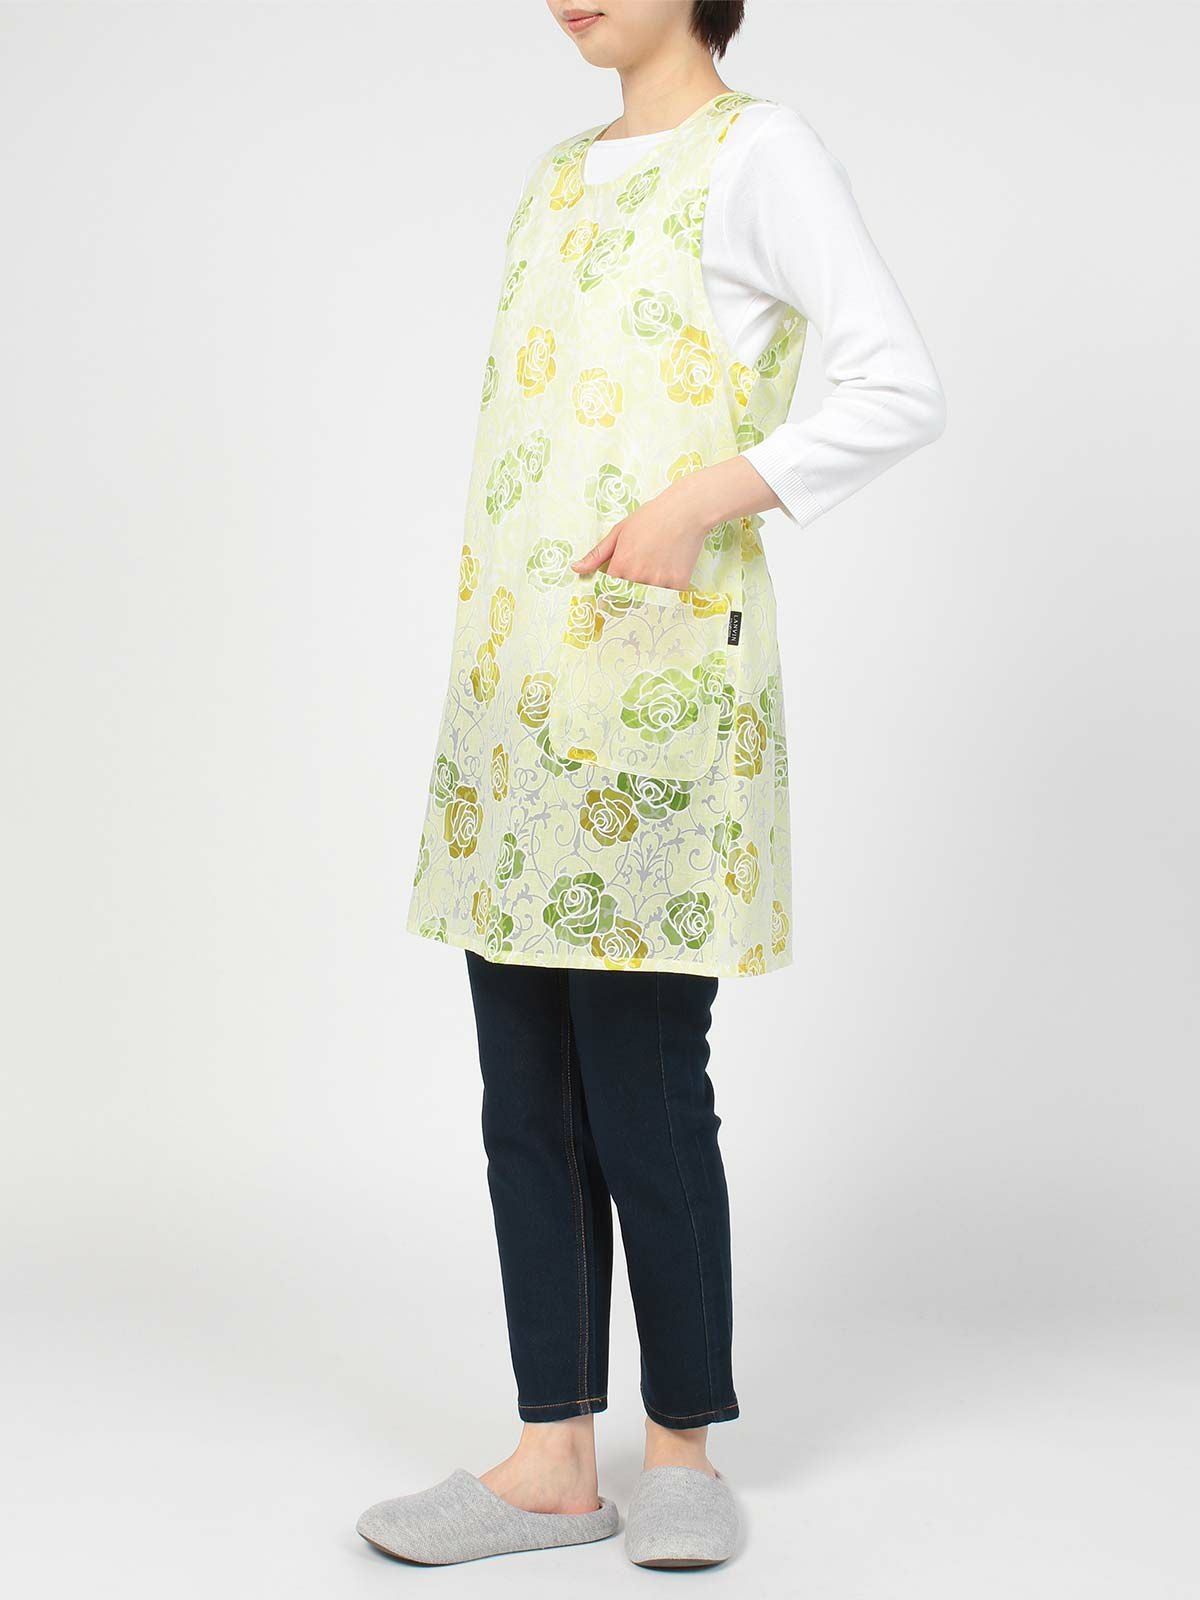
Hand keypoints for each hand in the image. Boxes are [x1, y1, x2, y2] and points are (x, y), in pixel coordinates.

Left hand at [571, 484, 706, 590]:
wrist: (686, 511)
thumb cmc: (651, 517)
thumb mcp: (619, 531)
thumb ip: (597, 555)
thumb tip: (576, 569)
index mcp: (621, 566)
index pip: (608, 590)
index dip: (612, 587)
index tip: (618, 583)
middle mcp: (638, 578)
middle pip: (628, 598)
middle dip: (630, 590)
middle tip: (641, 571)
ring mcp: (659, 583)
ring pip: (648, 598)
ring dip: (649, 589)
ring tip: (657, 566)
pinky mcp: (678, 585)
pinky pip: (668, 596)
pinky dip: (668, 588)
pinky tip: (670, 568)